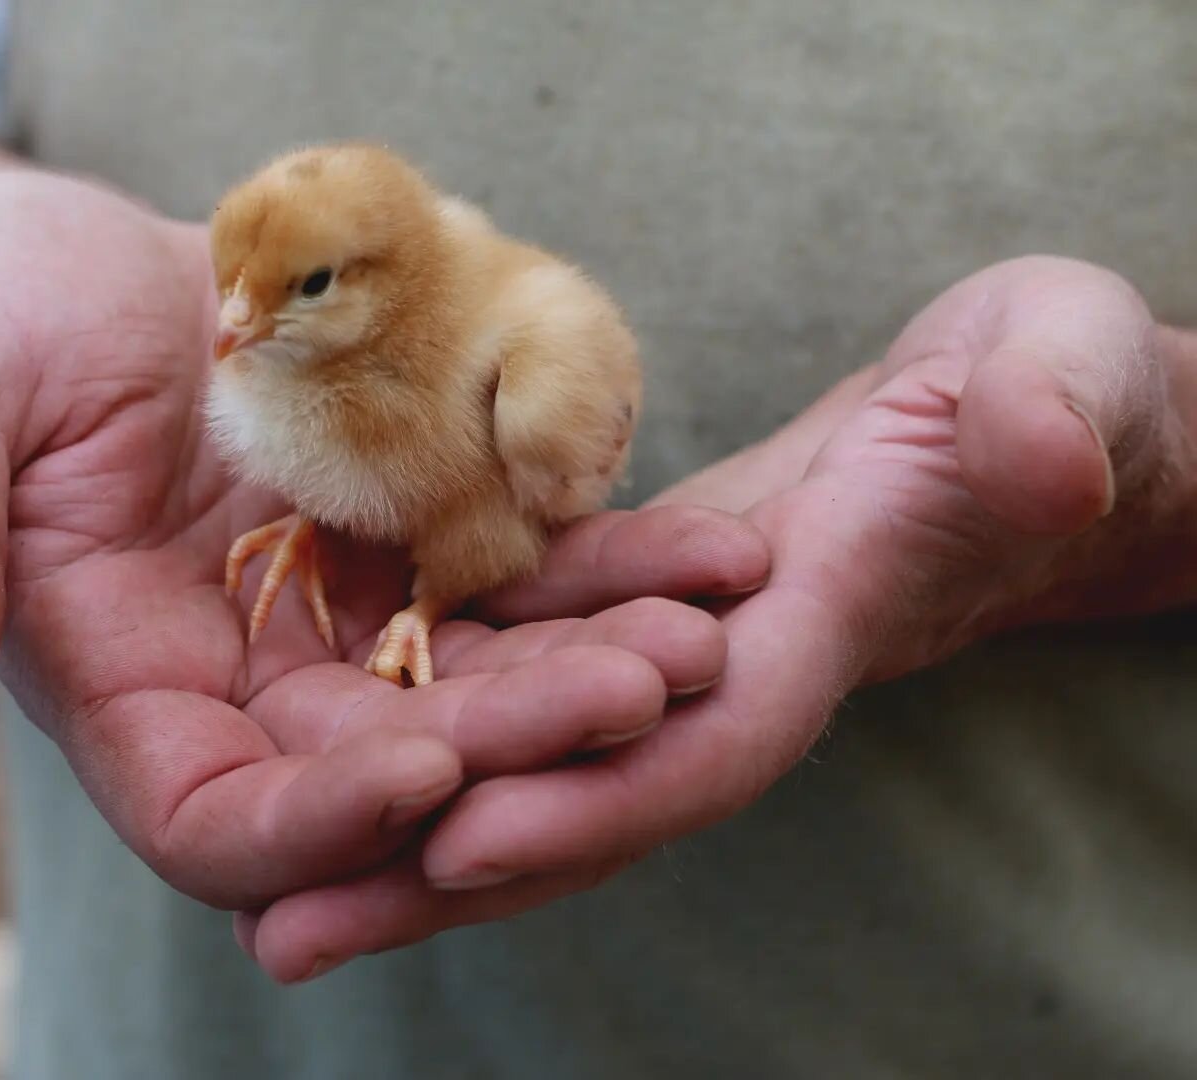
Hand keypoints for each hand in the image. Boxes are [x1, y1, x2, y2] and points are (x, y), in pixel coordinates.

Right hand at [0, 170, 769, 909]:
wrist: (66, 257)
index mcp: (126, 693)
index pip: (218, 820)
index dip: (316, 819)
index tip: (421, 770)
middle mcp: (248, 681)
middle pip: (386, 758)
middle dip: (513, 739)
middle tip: (635, 696)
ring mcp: (340, 613)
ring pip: (477, 674)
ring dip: (590, 664)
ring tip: (701, 632)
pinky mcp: (407, 534)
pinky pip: (515, 567)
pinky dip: (605, 566)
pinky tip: (705, 557)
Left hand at [241, 256, 1196, 978]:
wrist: (999, 406)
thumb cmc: (1046, 381)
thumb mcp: (1065, 371)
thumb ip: (1050, 414)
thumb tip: (1043, 455)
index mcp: (828, 625)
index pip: (704, 741)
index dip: (596, 798)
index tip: (459, 845)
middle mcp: (728, 672)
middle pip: (581, 795)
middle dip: (443, 871)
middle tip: (287, 938)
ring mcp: (669, 652)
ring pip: (527, 755)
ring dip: (401, 826)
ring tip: (264, 898)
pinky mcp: (624, 610)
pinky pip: (513, 675)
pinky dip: (424, 721)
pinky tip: (313, 747)